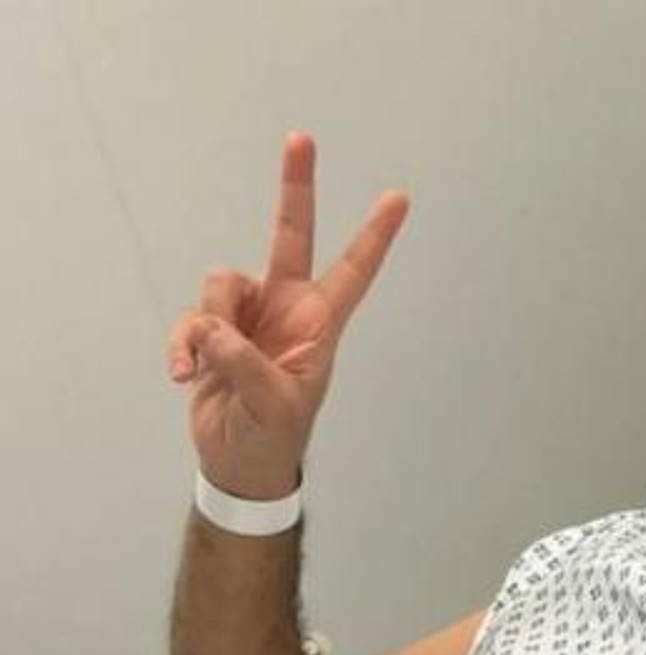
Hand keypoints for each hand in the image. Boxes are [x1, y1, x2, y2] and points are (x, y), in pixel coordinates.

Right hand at [168, 133, 408, 498]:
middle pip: (290, 235)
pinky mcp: (210, 327)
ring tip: (207, 366)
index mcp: (321, 323)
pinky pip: (190, 317)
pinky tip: (181, 375)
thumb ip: (245, 362)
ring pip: (222, 281)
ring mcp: (248, 313)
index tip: (399, 197)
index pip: (354, 270)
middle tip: (301, 137)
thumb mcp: (273, 404)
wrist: (237, 459)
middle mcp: (287, 306)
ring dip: (207, 322)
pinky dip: (180, 344)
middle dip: (295, 187)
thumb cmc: (274, 434)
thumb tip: (213, 327)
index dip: (375, 235)